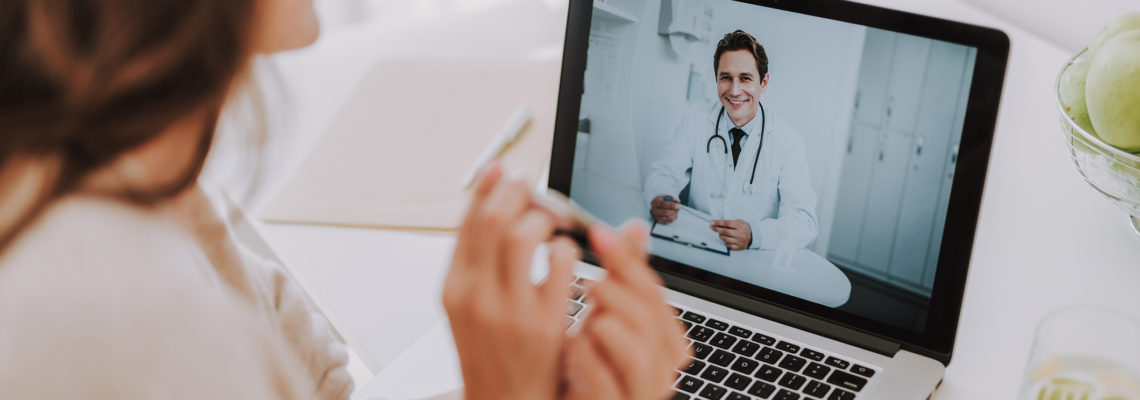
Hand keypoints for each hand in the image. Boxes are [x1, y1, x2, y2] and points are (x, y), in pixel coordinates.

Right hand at [443, 163, 578, 399]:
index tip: (505, 171)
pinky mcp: (544, 323)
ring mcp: (509, 309)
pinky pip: (562, 262)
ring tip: (554, 223)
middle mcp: (475, 296)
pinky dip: (569, 248)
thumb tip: (489, 202)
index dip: (489, 188)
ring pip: (524, 234)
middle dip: (520, 193)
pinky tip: (569, 255)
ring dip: (545, 217)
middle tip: (536, 190)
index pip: (468, 221)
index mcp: (454, 288)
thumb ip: (478, 260)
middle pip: (495, 219)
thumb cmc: (493, 353)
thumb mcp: (470, 307)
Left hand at [562, 222, 689, 399]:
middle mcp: (664, 367)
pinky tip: (571, 349)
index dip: (626, 259)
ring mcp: (643, 391)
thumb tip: (636, 226)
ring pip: (636, 349)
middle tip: (587, 282)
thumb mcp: (611, 312)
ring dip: (602, 326)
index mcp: (669, 339)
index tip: (598, 233)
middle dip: (613, 291)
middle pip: (647, 315)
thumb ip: (625, 275)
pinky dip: (586, 359)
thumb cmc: (596, 360)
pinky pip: (605, 381)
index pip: (655, 291)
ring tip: (583, 320)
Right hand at [650, 195, 679, 224]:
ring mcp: (656, 217)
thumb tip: (677, 202)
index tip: (677, 205)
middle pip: (665, 212)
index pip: (662, 204)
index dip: (671, 205)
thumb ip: (672, 198)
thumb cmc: (663, 201)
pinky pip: (669, 221)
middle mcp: (654, 210)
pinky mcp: (659, 221)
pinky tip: (673, 214)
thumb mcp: (667, 197)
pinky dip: (673, 218)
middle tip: (679, 207)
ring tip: (676, 210)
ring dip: (674, 214)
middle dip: (674, 210)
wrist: (659, 206)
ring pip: (668, 218)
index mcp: (655, 202)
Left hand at [711, 219, 751, 249]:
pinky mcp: (739, 247)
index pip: (727, 223)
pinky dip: (725, 243)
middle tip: (713, 227)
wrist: (752, 236)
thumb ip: (729, 222)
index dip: (718, 222)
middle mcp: (740, 233)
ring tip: (721, 234)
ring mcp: (740, 241)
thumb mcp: (738, 222)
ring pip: (725, 239)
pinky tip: (726, 240)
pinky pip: (728, 246)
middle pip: (725, 231)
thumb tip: (716, 223)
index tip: (712, 222)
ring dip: (720, 236)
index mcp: (740, 225)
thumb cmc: (743, 228)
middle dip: (717, 229)